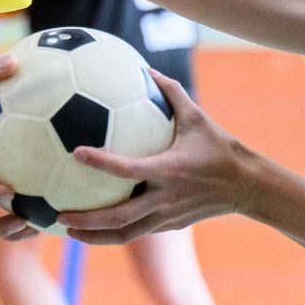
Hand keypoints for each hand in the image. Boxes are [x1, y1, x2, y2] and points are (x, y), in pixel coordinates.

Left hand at [60, 71, 255, 243]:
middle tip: (57, 215)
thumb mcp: (197, 117)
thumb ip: (170, 92)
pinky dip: (111, 234)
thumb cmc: (219, 147)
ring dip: (94, 235)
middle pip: (120, 218)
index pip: (128, 169)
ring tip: (66, 229)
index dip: (102, 162)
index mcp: (168, 170)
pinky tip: (91, 229)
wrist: (247, 186)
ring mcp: (167, 216)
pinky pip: (136, 233)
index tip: (76, 153)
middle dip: (87, 220)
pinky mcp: (169, 226)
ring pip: (125, 234)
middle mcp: (164, 198)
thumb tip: (146, 69)